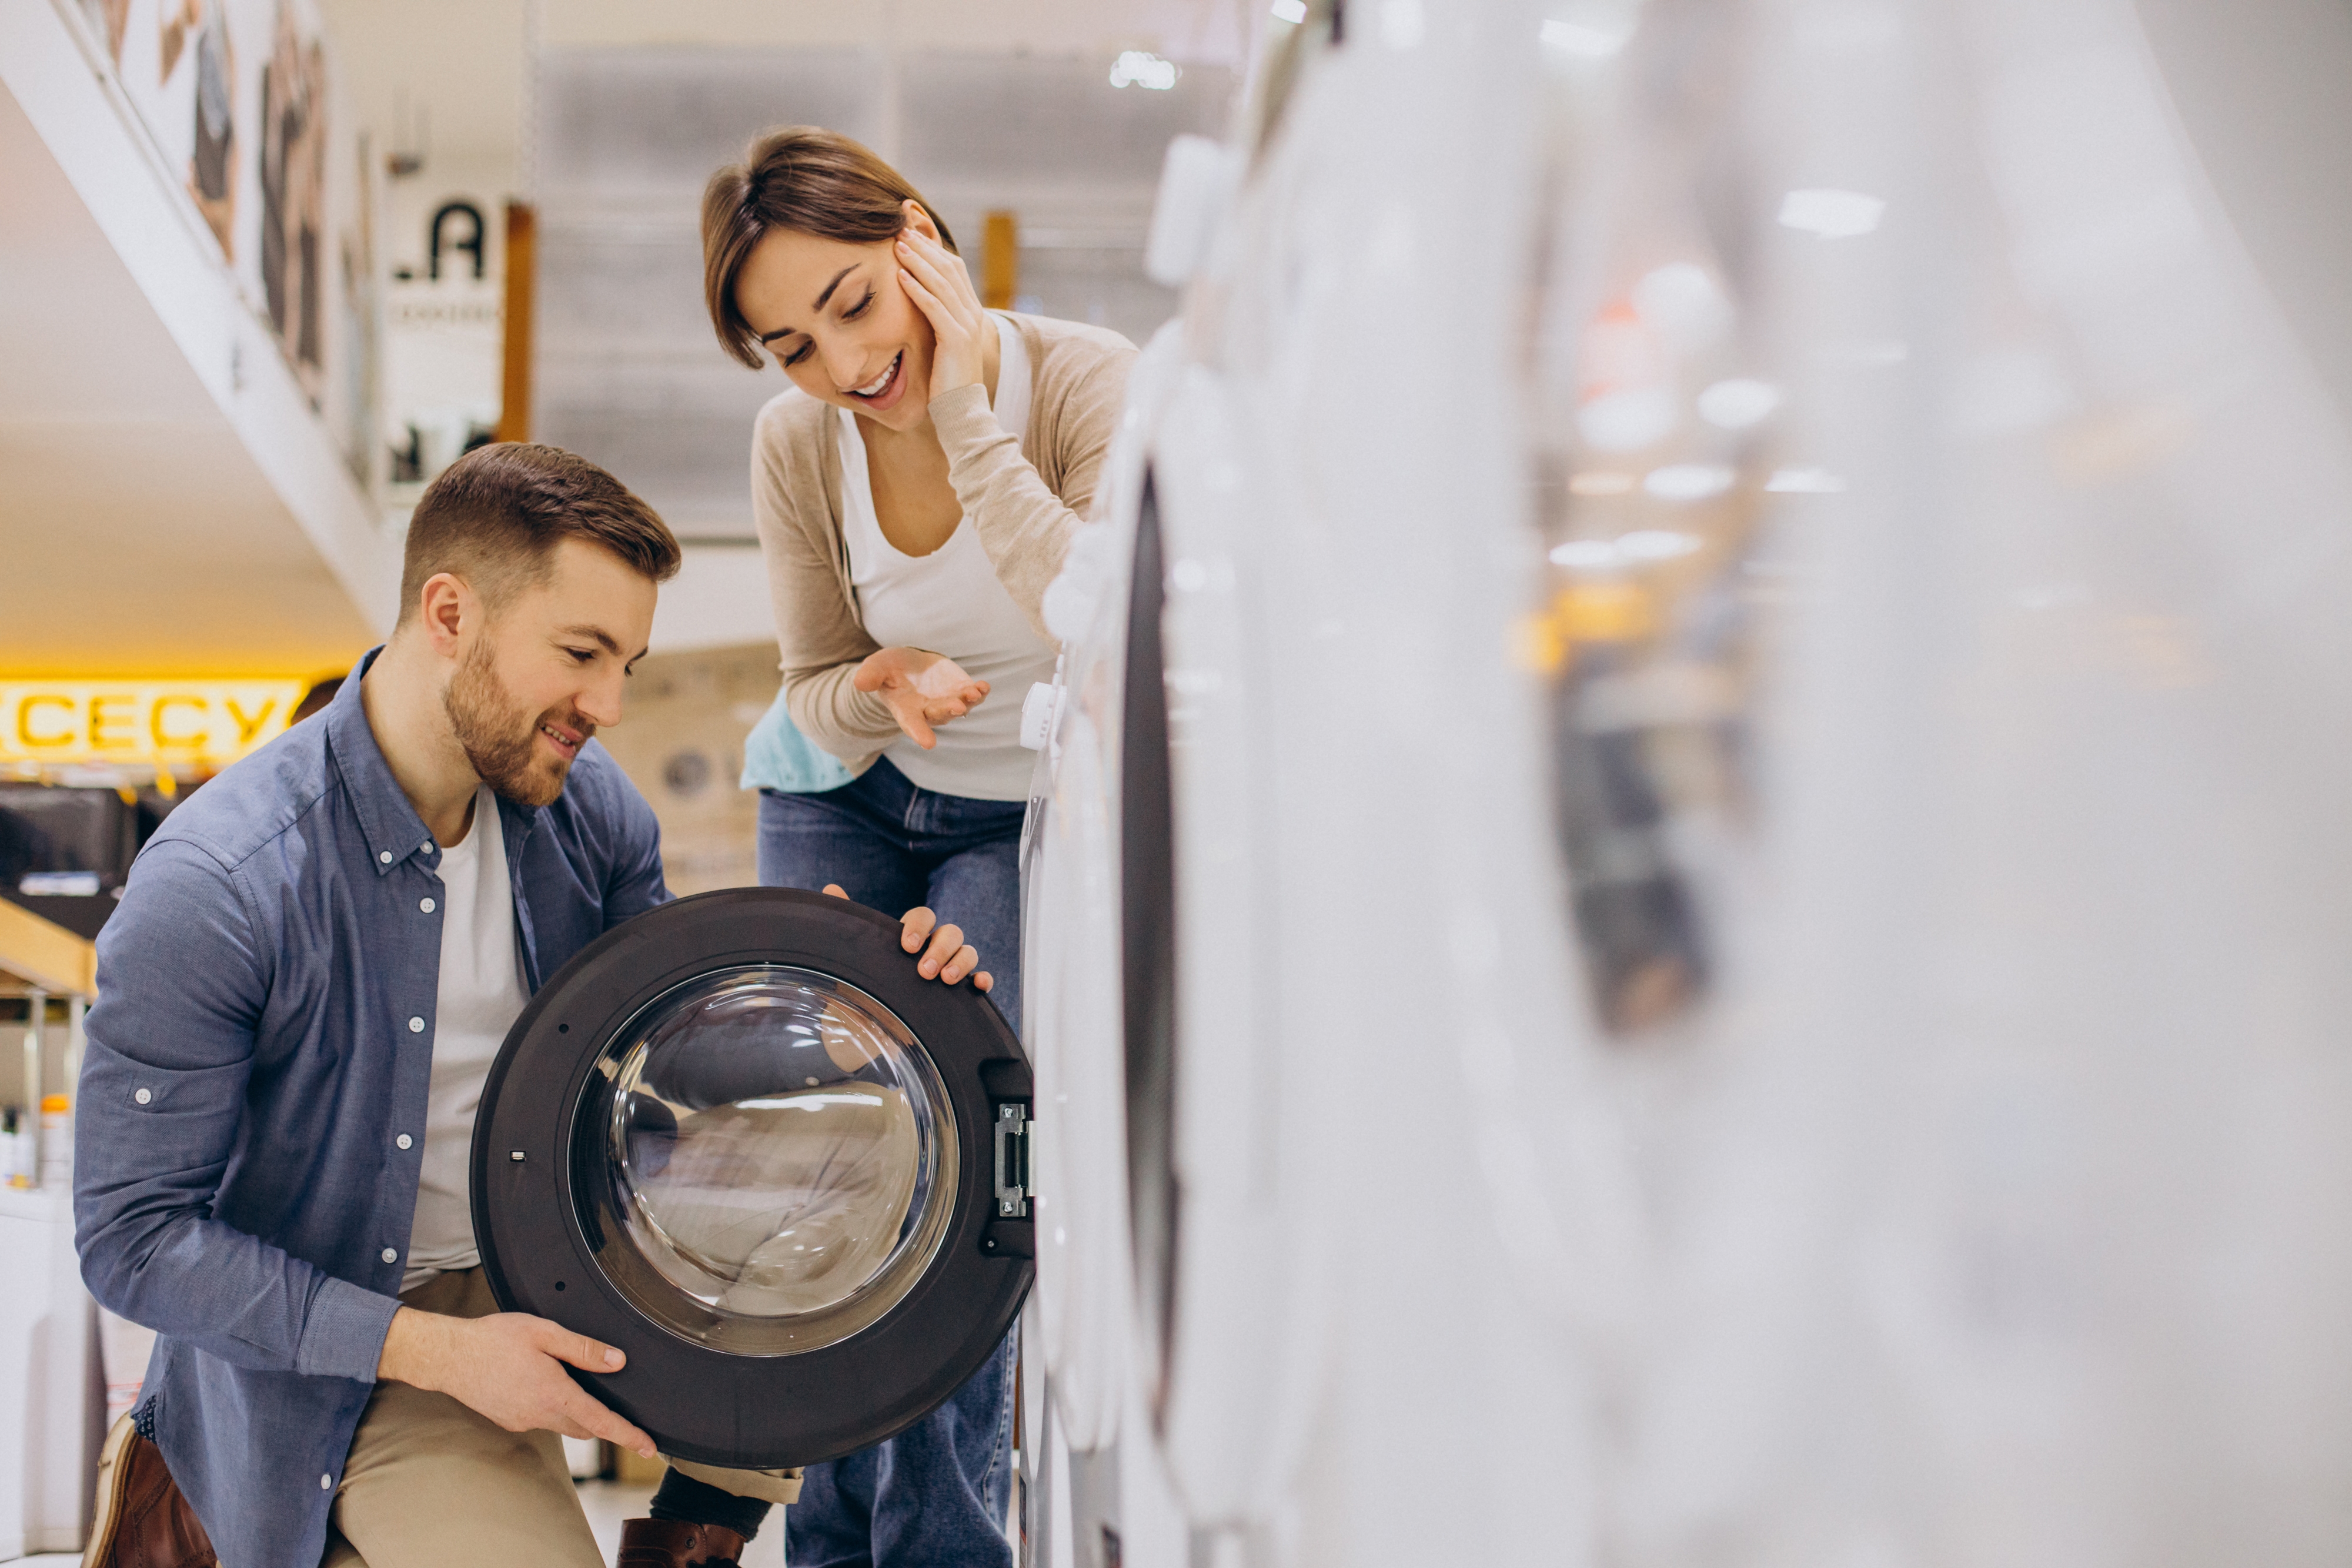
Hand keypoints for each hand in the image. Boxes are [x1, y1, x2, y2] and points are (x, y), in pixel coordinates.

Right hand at [377, 1307, 656, 1457]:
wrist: (447, 1356)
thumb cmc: (493, 1340)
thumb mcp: (545, 1333)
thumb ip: (583, 1349)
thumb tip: (617, 1362)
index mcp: (554, 1394)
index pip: (602, 1422)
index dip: (629, 1436)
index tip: (650, 1448)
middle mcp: (540, 1414)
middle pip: (586, 1426)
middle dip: (605, 1422)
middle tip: (623, 1414)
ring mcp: (523, 1421)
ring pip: (564, 1424)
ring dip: (578, 1413)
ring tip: (581, 1387)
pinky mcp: (510, 1420)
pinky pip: (542, 1419)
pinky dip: (554, 1408)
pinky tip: (546, 1385)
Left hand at [822, 883, 992, 993]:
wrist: (862, 1033)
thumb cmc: (860, 989)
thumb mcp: (850, 959)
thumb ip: (847, 923)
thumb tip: (831, 890)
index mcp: (909, 936)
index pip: (923, 916)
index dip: (918, 926)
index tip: (907, 946)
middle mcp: (932, 949)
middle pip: (951, 932)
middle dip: (941, 948)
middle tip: (924, 970)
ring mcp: (949, 969)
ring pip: (968, 951)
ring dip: (962, 962)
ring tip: (946, 980)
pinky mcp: (959, 994)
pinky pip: (980, 980)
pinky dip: (983, 979)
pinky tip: (978, 986)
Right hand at [853, 646, 988, 748]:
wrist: (910, 666)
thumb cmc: (890, 670)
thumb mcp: (877, 667)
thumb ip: (871, 676)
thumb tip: (861, 683)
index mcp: (906, 710)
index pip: (912, 724)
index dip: (920, 733)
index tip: (928, 743)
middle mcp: (929, 710)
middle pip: (939, 714)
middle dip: (947, 710)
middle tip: (955, 706)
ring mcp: (947, 702)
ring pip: (960, 708)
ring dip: (968, 703)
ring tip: (974, 693)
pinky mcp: (961, 691)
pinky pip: (973, 696)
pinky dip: (980, 693)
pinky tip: (984, 687)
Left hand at [895, 225, 989, 402]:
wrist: (963, 409)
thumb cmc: (948, 379)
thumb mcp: (944, 342)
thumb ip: (937, 318)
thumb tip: (916, 299)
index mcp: (971, 311)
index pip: (955, 269)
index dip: (933, 249)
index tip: (911, 234)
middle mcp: (972, 314)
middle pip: (949, 269)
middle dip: (924, 248)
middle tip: (901, 231)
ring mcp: (967, 326)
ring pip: (941, 284)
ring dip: (918, 263)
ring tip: (897, 247)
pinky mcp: (956, 340)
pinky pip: (935, 308)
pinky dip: (917, 290)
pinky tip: (901, 277)